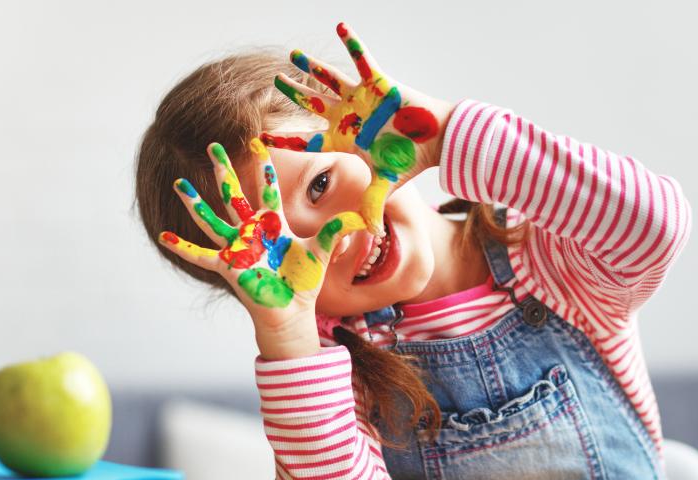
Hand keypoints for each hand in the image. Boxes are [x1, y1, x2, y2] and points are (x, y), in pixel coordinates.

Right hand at [158, 138, 365, 353]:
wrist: (292, 312)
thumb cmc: (303, 282)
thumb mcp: (322, 252)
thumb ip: (337, 232)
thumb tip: (362, 219)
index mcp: (274, 226)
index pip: (268, 190)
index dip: (264, 169)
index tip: (258, 144)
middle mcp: (252, 233)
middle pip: (235, 195)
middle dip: (224, 170)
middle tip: (213, 146)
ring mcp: (238, 248)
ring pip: (212, 219)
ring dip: (195, 202)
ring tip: (178, 184)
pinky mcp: (228, 266)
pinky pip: (201, 255)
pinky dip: (182, 246)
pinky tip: (163, 236)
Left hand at [268, 22, 453, 236]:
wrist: (436, 140)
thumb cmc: (411, 160)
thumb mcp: (387, 184)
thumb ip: (373, 205)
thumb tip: (371, 236)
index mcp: (345, 138)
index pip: (308, 140)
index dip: (285, 139)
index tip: (260, 138)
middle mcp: (348, 115)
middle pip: (312, 103)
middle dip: (293, 93)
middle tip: (275, 82)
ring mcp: (361, 97)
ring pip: (329, 79)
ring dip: (311, 66)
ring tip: (293, 55)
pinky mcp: (378, 81)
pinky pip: (362, 58)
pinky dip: (352, 42)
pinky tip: (340, 25)